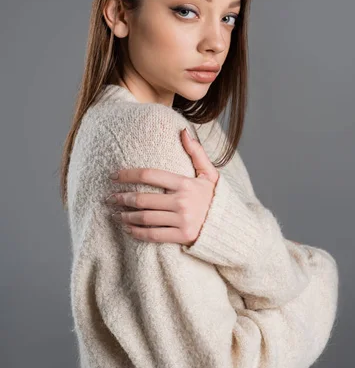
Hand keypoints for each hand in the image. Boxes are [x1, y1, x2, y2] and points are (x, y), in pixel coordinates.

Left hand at [104, 127, 219, 245]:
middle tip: (110, 197)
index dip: (129, 175)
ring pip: (145, 218)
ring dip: (126, 216)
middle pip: (143, 199)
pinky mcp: (182, 236)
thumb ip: (197, 153)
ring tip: (116, 213)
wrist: (231, 226)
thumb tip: (183, 131)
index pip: (150, 175)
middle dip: (123, 198)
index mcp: (186, 184)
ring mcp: (182, 220)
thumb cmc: (216, 198)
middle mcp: (182, 202)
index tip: (114, 176)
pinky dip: (137, 232)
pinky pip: (153, 234)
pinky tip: (128, 229)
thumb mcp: (210, 174)